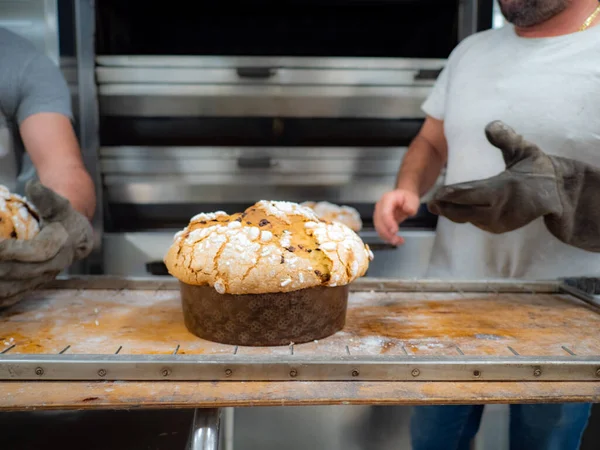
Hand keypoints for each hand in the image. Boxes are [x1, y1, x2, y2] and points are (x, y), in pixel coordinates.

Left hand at [0, 181, 93, 307]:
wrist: (76, 237)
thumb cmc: (63, 217)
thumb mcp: (59, 204)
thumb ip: (47, 197)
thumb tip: (34, 187)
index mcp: (61, 246)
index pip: (37, 252)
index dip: (15, 251)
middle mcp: (53, 266)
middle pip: (21, 273)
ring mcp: (42, 279)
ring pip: (14, 288)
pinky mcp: (33, 285)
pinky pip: (13, 297)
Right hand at [374, 189, 419, 244]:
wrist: (404, 198)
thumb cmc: (407, 198)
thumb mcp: (412, 199)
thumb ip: (411, 205)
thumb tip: (408, 210)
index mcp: (387, 199)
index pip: (384, 212)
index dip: (388, 223)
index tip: (395, 231)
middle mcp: (380, 206)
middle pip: (379, 222)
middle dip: (386, 233)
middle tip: (396, 240)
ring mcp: (378, 214)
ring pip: (378, 228)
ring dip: (386, 237)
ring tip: (398, 241)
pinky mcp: (380, 221)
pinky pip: (381, 230)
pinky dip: (387, 237)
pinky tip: (396, 240)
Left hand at [428, 120, 599, 251]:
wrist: (556, 195)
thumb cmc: (539, 170)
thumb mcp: (525, 151)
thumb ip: (506, 139)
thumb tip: (490, 125)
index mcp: (502, 190)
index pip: (469, 194)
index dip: (450, 195)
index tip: (436, 194)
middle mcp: (498, 211)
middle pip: (463, 212)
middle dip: (445, 208)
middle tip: (431, 203)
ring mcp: (498, 223)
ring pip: (467, 219)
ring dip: (452, 213)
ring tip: (438, 205)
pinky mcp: (499, 229)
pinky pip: (476, 222)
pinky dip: (464, 216)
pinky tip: (454, 210)